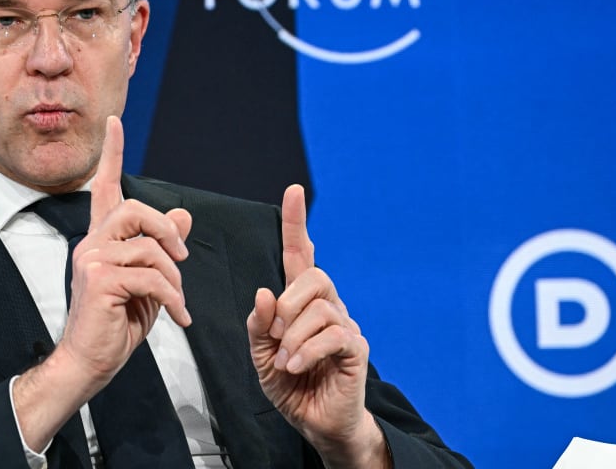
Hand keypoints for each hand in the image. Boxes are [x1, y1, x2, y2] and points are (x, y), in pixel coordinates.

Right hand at [60, 115, 192, 384]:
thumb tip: (185, 215)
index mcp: (101, 240)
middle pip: (135, 208)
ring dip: (174, 276)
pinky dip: (173, 298)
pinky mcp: (99, 280)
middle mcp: (92, 243)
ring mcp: (92, 259)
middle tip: (182, 259)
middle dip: (167, 230)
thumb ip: (162, 249)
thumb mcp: (148, 283)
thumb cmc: (116, 324)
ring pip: (149, 246)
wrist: (89, 363)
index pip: (104, 187)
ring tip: (177, 302)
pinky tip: (178, 317)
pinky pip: (151, 276)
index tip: (115, 122)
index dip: (112, 154)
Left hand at [246, 185, 388, 467]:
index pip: (302, 254)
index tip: (294, 192)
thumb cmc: (292, 385)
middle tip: (275, 338)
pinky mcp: (356, 348)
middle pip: (314, 276)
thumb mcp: (261, 356)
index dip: (297, 223)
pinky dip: (308, 351)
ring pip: (320, 308)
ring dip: (293, 337)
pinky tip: (298, 367)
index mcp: (301, 303)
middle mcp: (327, 306)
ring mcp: (345, 325)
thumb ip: (259, 325)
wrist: (316, 423)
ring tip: (287, 362)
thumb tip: (265, 293)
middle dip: (287, 305)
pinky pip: (333, 334)